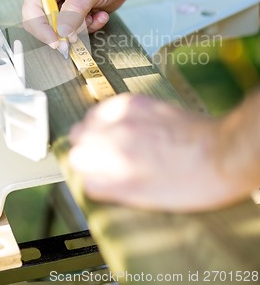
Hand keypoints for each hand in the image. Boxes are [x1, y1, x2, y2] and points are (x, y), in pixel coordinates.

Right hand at [22, 0, 135, 46]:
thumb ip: (73, 11)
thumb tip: (62, 32)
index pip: (32, 10)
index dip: (41, 29)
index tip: (56, 41)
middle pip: (45, 25)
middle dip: (63, 32)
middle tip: (76, 36)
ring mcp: (65, 7)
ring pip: (65, 31)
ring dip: (82, 28)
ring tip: (94, 13)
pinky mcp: (79, 15)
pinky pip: (81, 31)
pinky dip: (93, 26)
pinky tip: (102, 14)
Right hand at [68, 94, 253, 211]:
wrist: (222, 152)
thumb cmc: (191, 180)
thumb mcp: (146, 196)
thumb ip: (109, 187)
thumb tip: (87, 181)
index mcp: (117, 156)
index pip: (75, 157)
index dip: (83, 168)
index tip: (92, 173)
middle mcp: (118, 129)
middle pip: (78, 134)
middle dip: (85, 147)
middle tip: (102, 159)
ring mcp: (129, 112)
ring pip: (91, 117)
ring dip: (94, 129)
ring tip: (111, 142)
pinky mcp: (142, 101)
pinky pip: (110, 104)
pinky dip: (109, 114)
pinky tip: (120, 124)